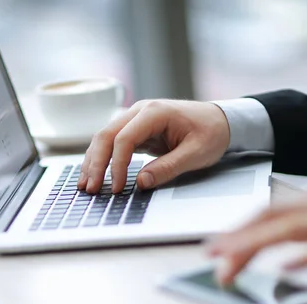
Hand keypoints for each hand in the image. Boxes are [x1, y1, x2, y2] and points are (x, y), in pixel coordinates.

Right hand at [77, 100, 229, 192]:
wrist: (221, 120)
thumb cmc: (212, 133)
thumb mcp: (196, 153)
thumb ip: (168, 168)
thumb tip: (140, 183)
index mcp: (155, 112)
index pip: (124, 138)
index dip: (117, 165)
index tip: (117, 187)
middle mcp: (139, 111)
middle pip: (106, 135)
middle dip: (96, 164)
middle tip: (91, 189)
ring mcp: (134, 119)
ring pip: (103, 139)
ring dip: (93, 162)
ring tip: (85, 186)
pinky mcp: (134, 130)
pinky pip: (111, 144)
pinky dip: (101, 159)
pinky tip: (93, 175)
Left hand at [209, 192, 306, 285]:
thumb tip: (276, 244)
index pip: (267, 212)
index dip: (239, 226)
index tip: (217, 244)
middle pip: (270, 220)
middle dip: (237, 238)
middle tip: (211, 256)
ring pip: (290, 230)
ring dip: (255, 245)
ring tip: (231, 262)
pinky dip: (306, 257)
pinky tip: (285, 268)